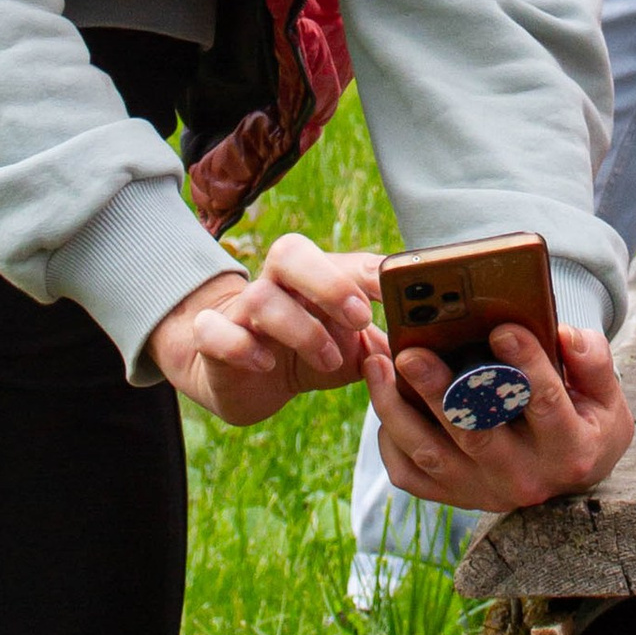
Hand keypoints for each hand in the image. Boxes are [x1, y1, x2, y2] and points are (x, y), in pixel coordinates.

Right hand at [145, 235, 382, 427]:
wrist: (246, 381)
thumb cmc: (307, 356)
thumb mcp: (350, 352)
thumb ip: (382, 346)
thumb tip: (422, 348)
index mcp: (314, 279)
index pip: (343, 260)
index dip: (372, 272)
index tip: (401, 291)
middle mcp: (276, 284)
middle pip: (290, 253)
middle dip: (329, 283)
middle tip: (362, 317)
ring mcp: (241, 311)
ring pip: (260, 297)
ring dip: (301, 330)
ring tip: (329, 360)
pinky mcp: (213, 341)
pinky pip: (214, 331)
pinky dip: (240, 346)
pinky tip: (265, 364)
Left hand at [363, 319, 632, 514]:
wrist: (566, 474)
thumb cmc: (584, 421)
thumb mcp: (606, 394)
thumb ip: (592, 361)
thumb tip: (563, 335)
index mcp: (568, 448)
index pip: (545, 404)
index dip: (526, 365)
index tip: (502, 328)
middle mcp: (523, 477)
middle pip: (474, 433)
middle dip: (439, 390)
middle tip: (411, 352)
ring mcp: (482, 491)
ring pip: (431, 453)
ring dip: (398, 408)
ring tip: (378, 363)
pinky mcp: (452, 495)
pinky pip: (410, 473)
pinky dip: (390, 438)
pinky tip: (382, 397)